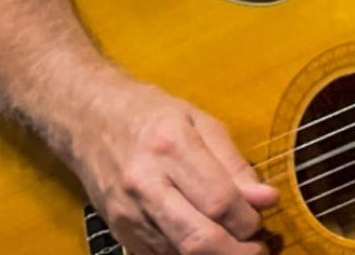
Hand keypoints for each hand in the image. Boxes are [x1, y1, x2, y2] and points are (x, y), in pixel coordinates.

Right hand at [68, 76, 278, 254]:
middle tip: (258, 250)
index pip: (218, 199)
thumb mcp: (199, 121)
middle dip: (236, 253)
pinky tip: (205, 248)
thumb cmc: (151, 113)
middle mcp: (147, 185)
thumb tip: (265, 199)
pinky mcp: (119, 234)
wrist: (89, 119)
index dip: (247, 218)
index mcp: (171, 146)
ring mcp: (129, 215)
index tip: (262, 217)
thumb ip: (233, 163)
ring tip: (236, 248)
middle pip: (198, 238)